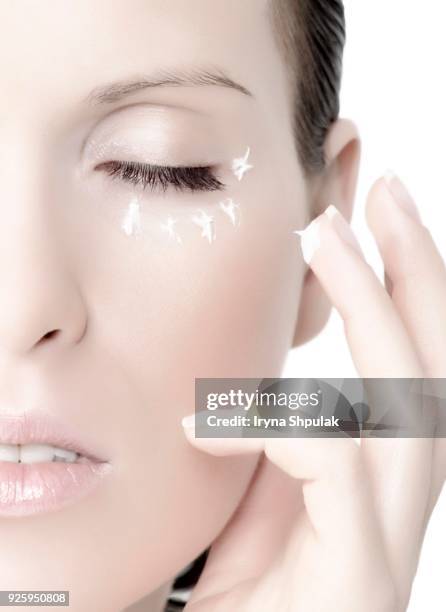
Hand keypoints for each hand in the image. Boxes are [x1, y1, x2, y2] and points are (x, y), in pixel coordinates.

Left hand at [181, 173, 445, 611]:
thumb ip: (265, 437)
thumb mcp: (247, 492)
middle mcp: (398, 499)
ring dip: (375, 309)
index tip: (372, 215)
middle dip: (418, 272)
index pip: (409, 365)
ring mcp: (388, 538)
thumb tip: (250, 380)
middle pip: (432, 367)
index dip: (402, 287)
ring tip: (330, 236)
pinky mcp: (362, 574)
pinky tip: (204, 427)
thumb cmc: (239, 595)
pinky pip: (336, 465)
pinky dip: (273, 428)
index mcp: (373, 476)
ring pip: (406, 402)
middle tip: (385, 193)